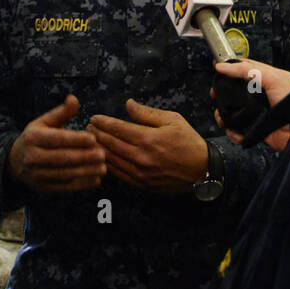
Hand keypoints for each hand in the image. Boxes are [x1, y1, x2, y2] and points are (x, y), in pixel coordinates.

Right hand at [8, 95, 107, 193]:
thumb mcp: (44, 122)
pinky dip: (82, 185)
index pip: (56, 139)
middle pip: (61, 158)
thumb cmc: (37, 137)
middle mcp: (31, 158)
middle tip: (103, 154)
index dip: (75, 139)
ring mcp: (37, 175)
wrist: (16, 162)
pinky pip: (65, 188)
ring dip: (86, 172)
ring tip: (103, 167)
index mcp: (32, 138)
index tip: (93, 138)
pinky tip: (96, 179)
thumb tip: (74, 99)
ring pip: (64, 174)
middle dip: (84, 157)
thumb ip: (62, 112)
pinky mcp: (43, 189)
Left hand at [88, 99, 208, 194]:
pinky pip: (118, 174)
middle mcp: (141, 156)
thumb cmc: (188, 141)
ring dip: (99, 150)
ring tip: (90, 142)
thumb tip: (128, 104)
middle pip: (110, 144)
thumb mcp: (173, 120)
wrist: (202, 170)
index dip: (103, 122)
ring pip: (111, 160)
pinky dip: (108, 165)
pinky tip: (102, 158)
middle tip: (87, 128)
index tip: (94, 118)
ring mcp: (140, 172)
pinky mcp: (141, 184)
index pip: (118, 128)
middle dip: (96, 134)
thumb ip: (147, 113)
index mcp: (148, 138)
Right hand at [212, 59, 289, 151]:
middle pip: (236, 91)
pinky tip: (234, 130)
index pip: (246, 69)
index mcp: (270, 80)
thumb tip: (224, 67)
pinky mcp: (256, 128)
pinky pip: (238, 129)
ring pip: (234, 110)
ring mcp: (258, 112)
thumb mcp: (272, 78)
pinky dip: (233, 131)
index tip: (217, 68)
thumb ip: (248, 70)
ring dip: (225, 115)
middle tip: (215, 94)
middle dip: (223, 94)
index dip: (230, 68)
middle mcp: (263, 95)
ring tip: (222, 116)